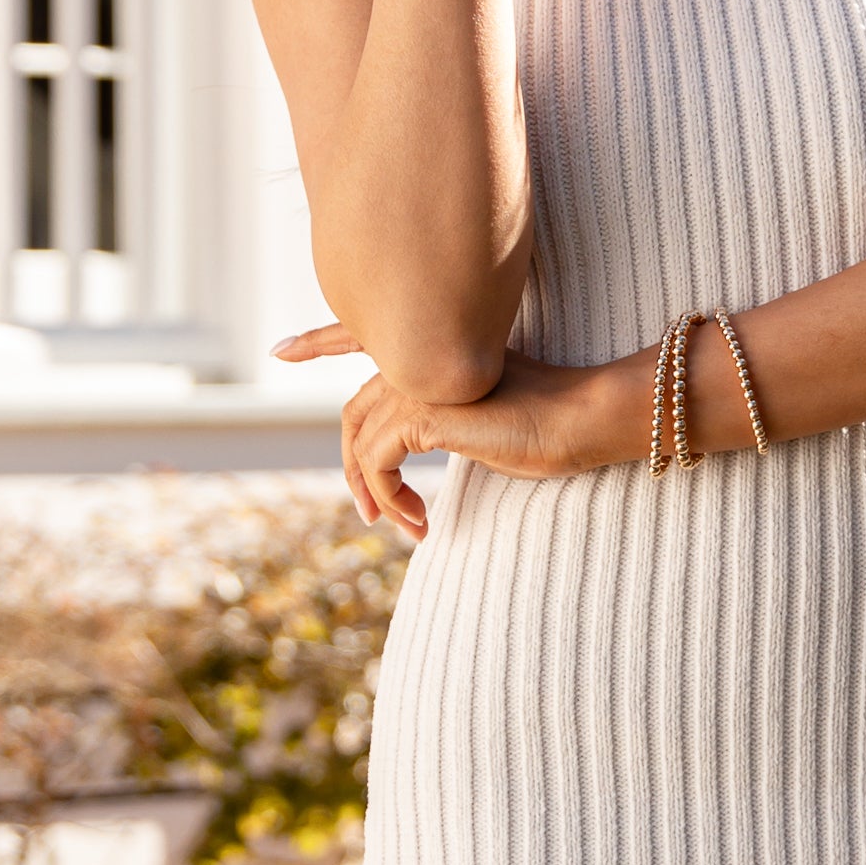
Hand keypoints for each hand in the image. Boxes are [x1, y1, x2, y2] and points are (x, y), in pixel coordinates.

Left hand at [275, 321, 640, 537]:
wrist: (583, 418)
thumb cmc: (548, 423)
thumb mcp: (481, 418)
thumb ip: (442, 418)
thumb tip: (410, 451)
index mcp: (434, 347)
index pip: (361, 337)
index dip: (319, 340)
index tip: (282, 349)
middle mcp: (418, 354)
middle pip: (355, 411)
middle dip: (352, 468)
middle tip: (370, 514)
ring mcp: (417, 379)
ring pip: (361, 443)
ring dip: (376, 495)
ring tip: (405, 527)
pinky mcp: (422, 411)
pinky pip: (376, 463)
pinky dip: (389, 499)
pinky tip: (418, 522)